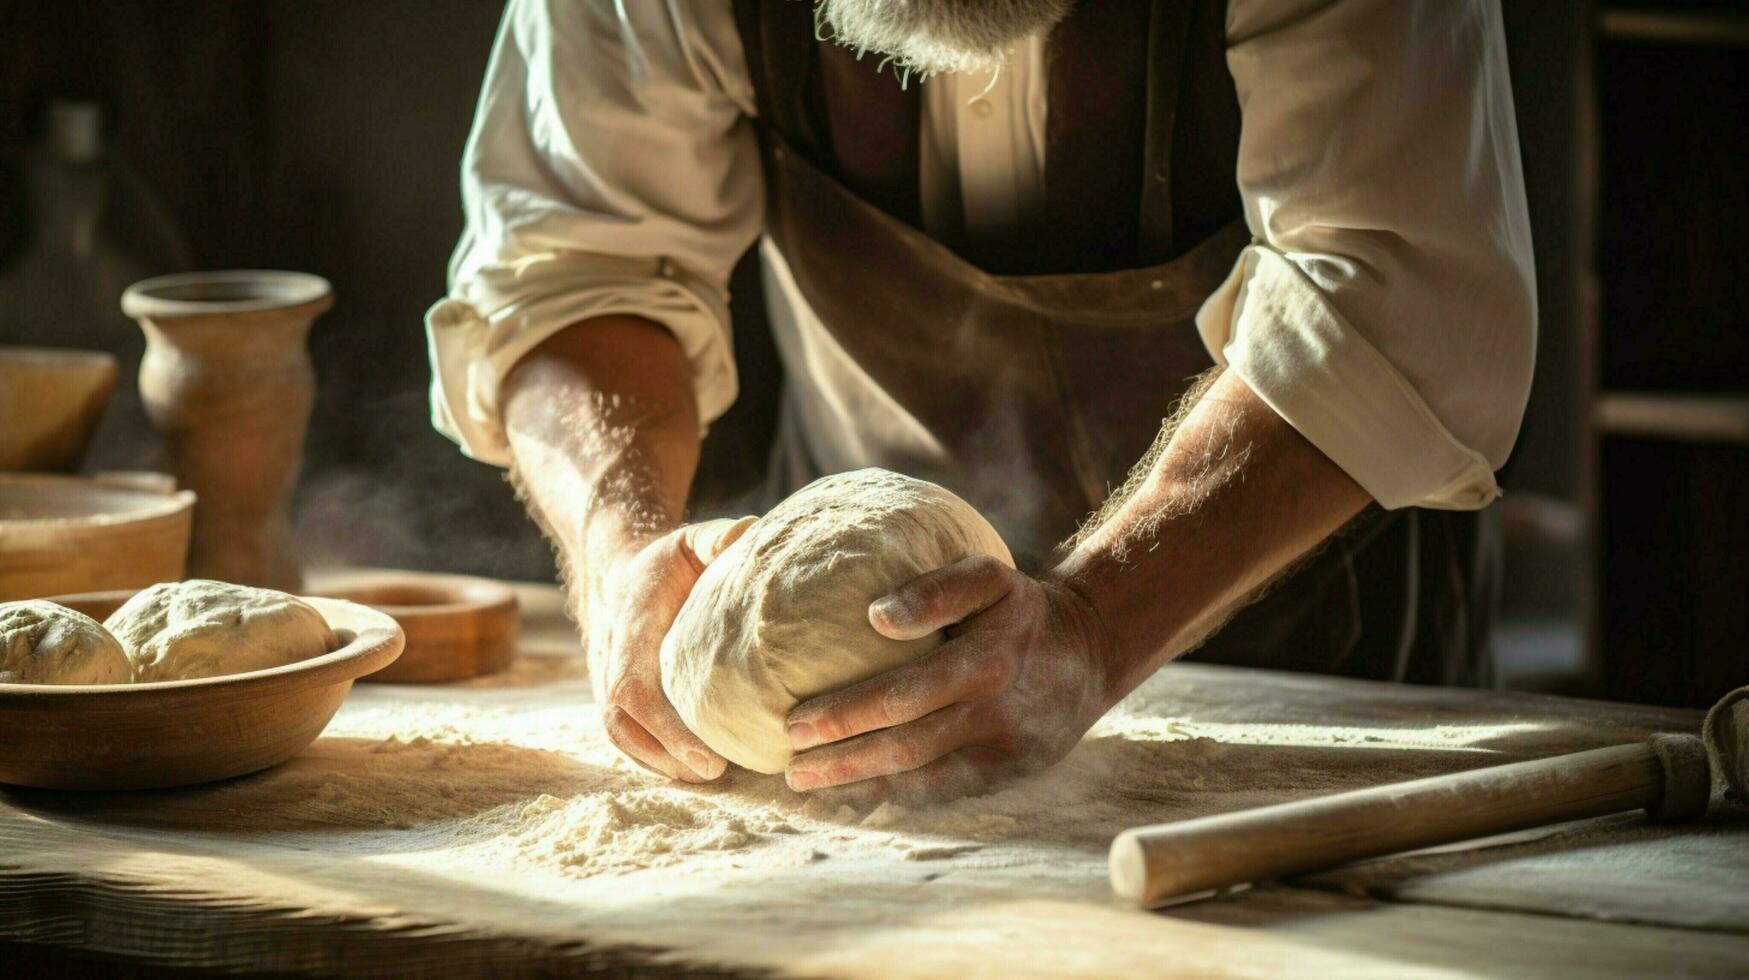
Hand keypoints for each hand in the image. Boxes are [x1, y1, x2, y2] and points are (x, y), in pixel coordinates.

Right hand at [588, 516, 753, 782]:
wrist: (619, 570)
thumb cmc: (667, 562)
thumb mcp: (692, 540)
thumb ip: (718, 540)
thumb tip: (751, 533)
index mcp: (631, 626)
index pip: (634, 687)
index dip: (665, 727)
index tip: (706, 755)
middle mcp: (610, 658)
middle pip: (623, 723)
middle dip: (666, 755)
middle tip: (718, 773)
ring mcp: (606, 680)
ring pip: (620, 734)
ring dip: (660, 761)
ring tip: (709, 775)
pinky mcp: (613, 695)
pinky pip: (624, 735)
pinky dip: (653, 756)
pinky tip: (690, 768)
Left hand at [783, 555, 1114, 801]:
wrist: (1092, 649)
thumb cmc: (1021, 607)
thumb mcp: (990, 576)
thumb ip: (937, 589)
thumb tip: (875, 616)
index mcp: (986, 662)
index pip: (903, 696)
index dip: (845, 715)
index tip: (792, 722)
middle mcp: (995, 713)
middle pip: (904, 746)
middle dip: (840, 760)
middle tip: (789, 766)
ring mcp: (1003, 751)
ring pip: (921, 780)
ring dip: (860, 786)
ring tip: (808, 784)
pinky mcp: (1008, 773)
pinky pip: (944, 791)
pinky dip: (896, 796)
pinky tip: (856, 793)